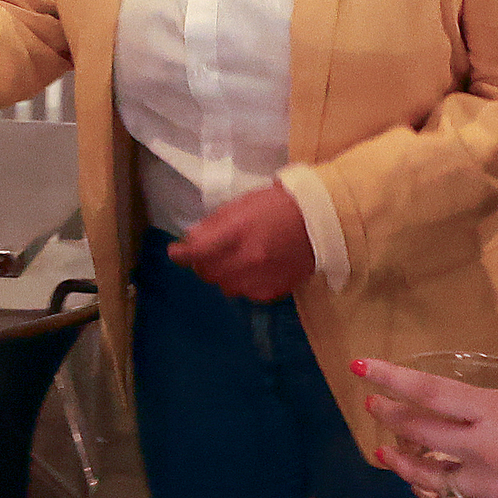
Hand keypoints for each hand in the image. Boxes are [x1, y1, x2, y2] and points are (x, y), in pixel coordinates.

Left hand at [167, 184, 315, 301]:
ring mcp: (259, 279)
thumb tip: (191, 239)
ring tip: (235, 260)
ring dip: (223, 274)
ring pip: (225, 286)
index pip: (196, 252)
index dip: (181, 254)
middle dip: (202, 263)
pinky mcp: (272, 291)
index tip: (176, 252)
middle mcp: (245, 260)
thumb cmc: (279, 205)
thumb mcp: (242, 204)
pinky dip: (244, 283)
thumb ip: (214, 223)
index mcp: (236, 233)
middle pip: (207, 273)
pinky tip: (254, 269)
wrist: (321, 220)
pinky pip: (246, 293)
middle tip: (208, 252)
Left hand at [352, 357, 497, 497]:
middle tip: (374, 406)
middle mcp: (482, 450)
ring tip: (387, 454)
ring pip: (426, 478)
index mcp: (496, 413)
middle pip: (419, 433)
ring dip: (401, 464)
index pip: (428, 393)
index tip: (362, 367)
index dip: (391, 378)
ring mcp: (487, 487)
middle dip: (390, 416)